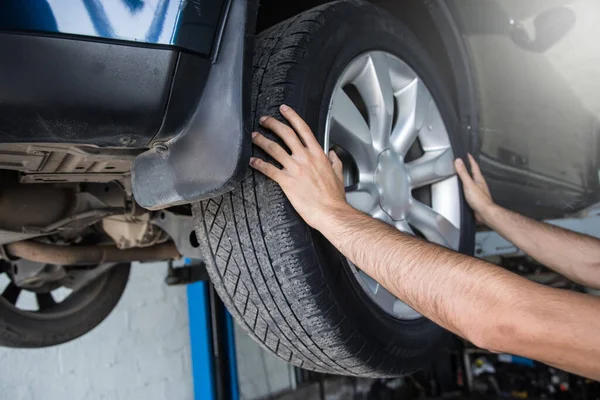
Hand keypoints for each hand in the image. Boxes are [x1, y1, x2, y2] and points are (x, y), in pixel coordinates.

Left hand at [249, 105, 348, 229]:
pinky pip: (269, 169)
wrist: (331, 212)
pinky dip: (258, 164)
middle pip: (286, 134)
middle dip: (273, 124)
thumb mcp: (339, 174)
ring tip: (254, 136)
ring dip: (262, 140)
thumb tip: (332, 154)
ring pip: (274, 149)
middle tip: (264, 120)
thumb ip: (334, 161)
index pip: (303, 129)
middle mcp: (305, 158)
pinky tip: (252, 161)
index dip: (292, 116)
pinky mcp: (287, 182)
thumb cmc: (334, 197)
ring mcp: (295, 169)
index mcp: (318, 154)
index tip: (284, 109)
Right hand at [454, 154, 494, 223]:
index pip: (474, 166)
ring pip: (472, 181)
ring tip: (463, 174)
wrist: (484, 213)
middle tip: (465, 162)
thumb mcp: (469, 184)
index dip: (470, 159)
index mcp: (478, 179)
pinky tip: (463, 189)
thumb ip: (463, 173)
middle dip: (469, 167)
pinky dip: (466, 187)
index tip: (467, 154)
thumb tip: (459, 161)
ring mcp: (478, 191)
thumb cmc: (479, 200)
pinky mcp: (475, 198)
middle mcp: (479, 184)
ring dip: (467, 177)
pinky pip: (469, 189)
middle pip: (474, 173)